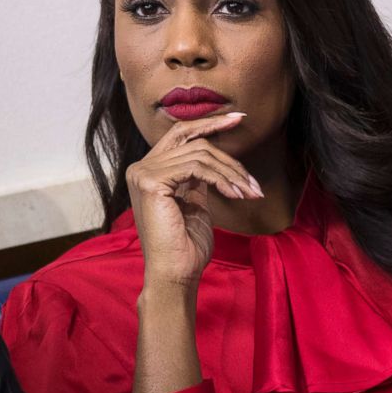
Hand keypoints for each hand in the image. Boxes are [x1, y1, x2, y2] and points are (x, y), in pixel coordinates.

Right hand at [126, 112, 262, 289]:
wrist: (176, 274)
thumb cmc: (187, 245)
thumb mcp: (194, 202)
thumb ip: (197, 178)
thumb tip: (215, 158)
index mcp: (149, 171)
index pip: (180, 134)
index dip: (209, 123)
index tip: (238, 119)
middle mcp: (141, 168)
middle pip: (192, 140)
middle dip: (224, 140)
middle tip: (250, 143)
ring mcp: (143, 173)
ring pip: (200, 154)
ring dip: (231, 172)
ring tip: (250, 191)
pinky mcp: (151, 181)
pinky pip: (197, 167)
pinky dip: (221, 178)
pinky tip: (235, 194)